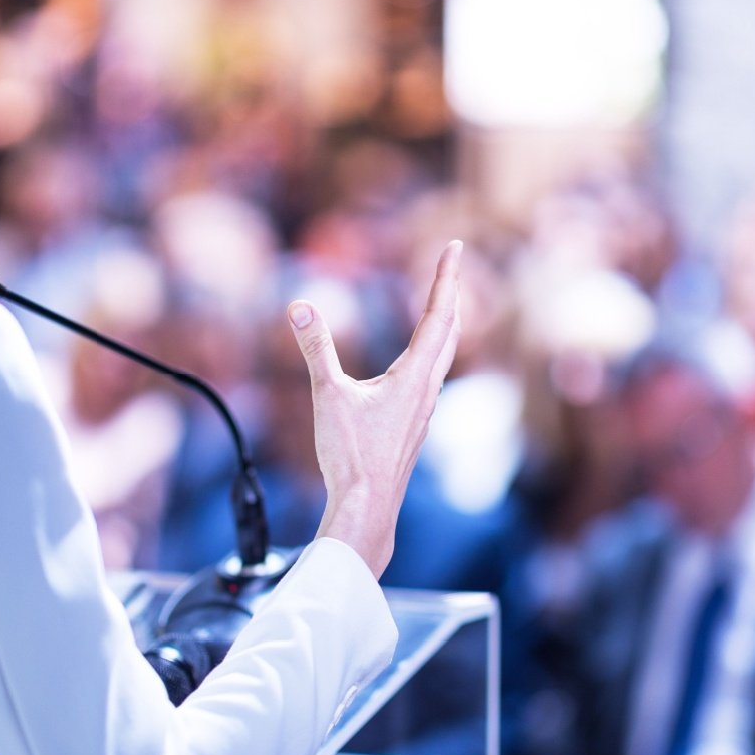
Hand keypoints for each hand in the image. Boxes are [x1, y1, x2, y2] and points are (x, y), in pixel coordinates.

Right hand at [286, 240, 462, 577]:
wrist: (368, 507)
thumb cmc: (350, 456)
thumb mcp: (327, 395)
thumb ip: (315, 350)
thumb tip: (300, 307)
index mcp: (414, 376)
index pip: (437, 314)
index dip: (446, 277)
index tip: (455, 247)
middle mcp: (427, 389)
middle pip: (450, 330)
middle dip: (451, 293)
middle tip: (452, 265)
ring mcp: (424, 408)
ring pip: (444, 354)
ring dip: (445, 323)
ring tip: (444, 304)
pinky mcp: (414, 424)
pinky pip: (432, 374)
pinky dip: (433, 350)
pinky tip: (421, 361)